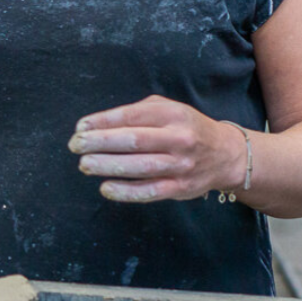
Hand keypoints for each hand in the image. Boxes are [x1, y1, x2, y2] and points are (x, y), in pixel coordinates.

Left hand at [68, 96, 246, 202]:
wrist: (225, 154)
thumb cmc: (185, 127)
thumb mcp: (166, 109)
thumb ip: (136, 113)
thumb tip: (96, 124)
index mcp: (172, 114)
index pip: (131, 116)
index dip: (102, 122)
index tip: (80, 127)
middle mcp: (178, 138)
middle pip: (134, 140)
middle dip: (100, 142)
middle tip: (76, 145)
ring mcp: (181, 165)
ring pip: (140, 166)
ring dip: (108, 165)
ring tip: (85, 164)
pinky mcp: (181, 188)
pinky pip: (150, 191)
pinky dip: (126, 191)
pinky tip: (106, 188)